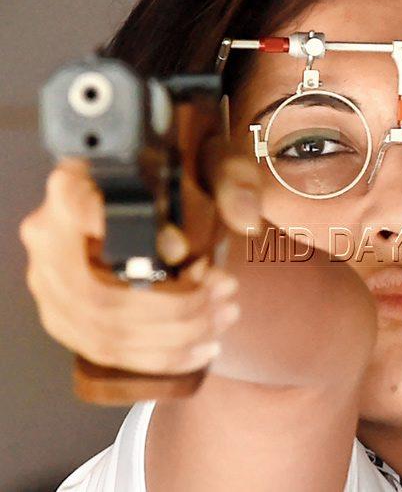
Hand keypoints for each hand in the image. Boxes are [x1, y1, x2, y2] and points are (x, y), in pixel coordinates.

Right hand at [19, 157, 241, 374]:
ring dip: (177, 334)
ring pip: (107, 333)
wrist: (159, 196)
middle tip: (225, 292)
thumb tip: (231, 227)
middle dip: (176, 306)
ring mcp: (53, 287)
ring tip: (225, 315)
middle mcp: (49, 240)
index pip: (79, 213)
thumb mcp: (217, 162)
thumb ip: (233, 182)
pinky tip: (205, 347)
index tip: (191, 254)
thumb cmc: (182, 176)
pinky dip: (164, 356)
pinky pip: (110, 353)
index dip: (137, 246)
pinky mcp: (69, 320)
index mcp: (72, 188)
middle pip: (100, 297)